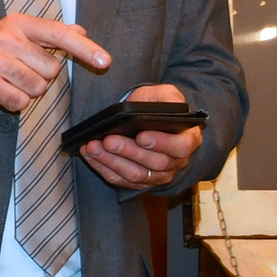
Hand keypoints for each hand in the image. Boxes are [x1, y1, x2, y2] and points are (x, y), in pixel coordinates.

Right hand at [0, 15, 110, 113]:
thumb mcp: (15, 35)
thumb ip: (48, 35)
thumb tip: (80, 31)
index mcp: (18, 23)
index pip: (59, 34)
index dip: (85, 48)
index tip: (105, 61)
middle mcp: (7, 38)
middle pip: (51, 70)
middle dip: (40, 76)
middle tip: (17, 71)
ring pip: (38, 88)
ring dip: (27, 91)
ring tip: (7, 82)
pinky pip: (21, 102)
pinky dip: (14, 102)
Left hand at [80, 83, 202, 189]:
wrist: (147, 118)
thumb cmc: (157, 107)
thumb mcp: (165, 95)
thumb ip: (168, 97)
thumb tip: (166, 105)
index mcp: (188, 139)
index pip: (179, 147)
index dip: (161, 144)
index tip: (141, 136)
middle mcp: (176, 162)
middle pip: (155, 164)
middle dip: (128, 152)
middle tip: (108, 140)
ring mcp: (159, 175)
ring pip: (136, 175)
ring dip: (111, 162)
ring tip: (93, 147)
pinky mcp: (139, 182)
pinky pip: (120, 180)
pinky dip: (103, 168)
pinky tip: (89, 154)